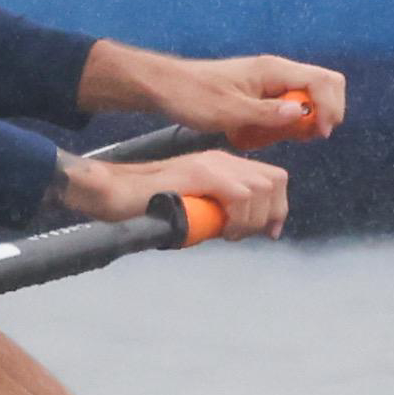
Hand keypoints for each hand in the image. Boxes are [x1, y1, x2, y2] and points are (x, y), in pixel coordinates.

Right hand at [57, 148, 289, 238]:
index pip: (272, 178)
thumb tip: (243, 230)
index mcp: (222, 165)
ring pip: (260, 189)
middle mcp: (221, 160)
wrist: (116, 194)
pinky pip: (239, 194)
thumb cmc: (148, 206)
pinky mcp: (199, 174)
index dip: (277, 207)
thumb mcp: (195, 208)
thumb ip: (219, 212)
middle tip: (242, 234)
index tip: (269, 232)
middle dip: (269, 214)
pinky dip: (239, 217)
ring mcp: (210, 164)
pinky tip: (222, 229)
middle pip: (274, 181)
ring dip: (251, 219)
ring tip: (228, 233)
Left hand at [78, 43, 344, 146]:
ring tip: (280, 138)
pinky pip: (287, 107)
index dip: (329, 108)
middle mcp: (276, 72)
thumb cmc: (192, 97)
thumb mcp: (228, 112)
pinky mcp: (261, 93)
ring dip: (303, 120)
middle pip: (324, 86)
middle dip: (323, 113)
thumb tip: (301, 114)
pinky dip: (285, 123)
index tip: (318, 133)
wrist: (167, 88)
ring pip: (307, 98)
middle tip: (307, 138)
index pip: (324, 81)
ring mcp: (270, 82)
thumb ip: (266, 114)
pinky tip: (265, 136)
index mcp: (273, 70)